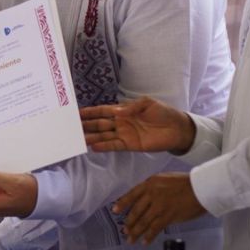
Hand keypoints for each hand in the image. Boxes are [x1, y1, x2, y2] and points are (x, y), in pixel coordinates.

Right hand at [80, 97, 195, 153]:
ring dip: (92, 137)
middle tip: (73, 127)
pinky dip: (104, 146)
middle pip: (100, 124)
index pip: (103, 111)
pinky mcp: (130, 145)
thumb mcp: (147, 103)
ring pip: (104, 136)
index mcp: (123, 111)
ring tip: (79, 139)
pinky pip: (114, 145)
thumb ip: (131, 107)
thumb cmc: (163, 112)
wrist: (177, 128)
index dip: (90, 112)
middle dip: (87, 125)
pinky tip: (94, 147)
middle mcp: (120, 123)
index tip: (77, 113)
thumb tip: (116, 112)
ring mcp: (124, 134)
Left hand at [112, 172, 205, 244]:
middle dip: (129, 222)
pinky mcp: (168, 216)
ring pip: (143, 221)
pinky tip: (145, 241)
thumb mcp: (164, 179)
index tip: (115, 210)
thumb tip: (144, 199)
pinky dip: (149, 236)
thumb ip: (152, 187)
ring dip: (136, 232)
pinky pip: (155, 228)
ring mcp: (159, 206)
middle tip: (124, 229)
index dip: (122, 203)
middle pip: (136, 210)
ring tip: (130, 239)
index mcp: (150, 183)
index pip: (132, 194)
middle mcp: (152, 194)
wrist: (200, 188)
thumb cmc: (185, 182)